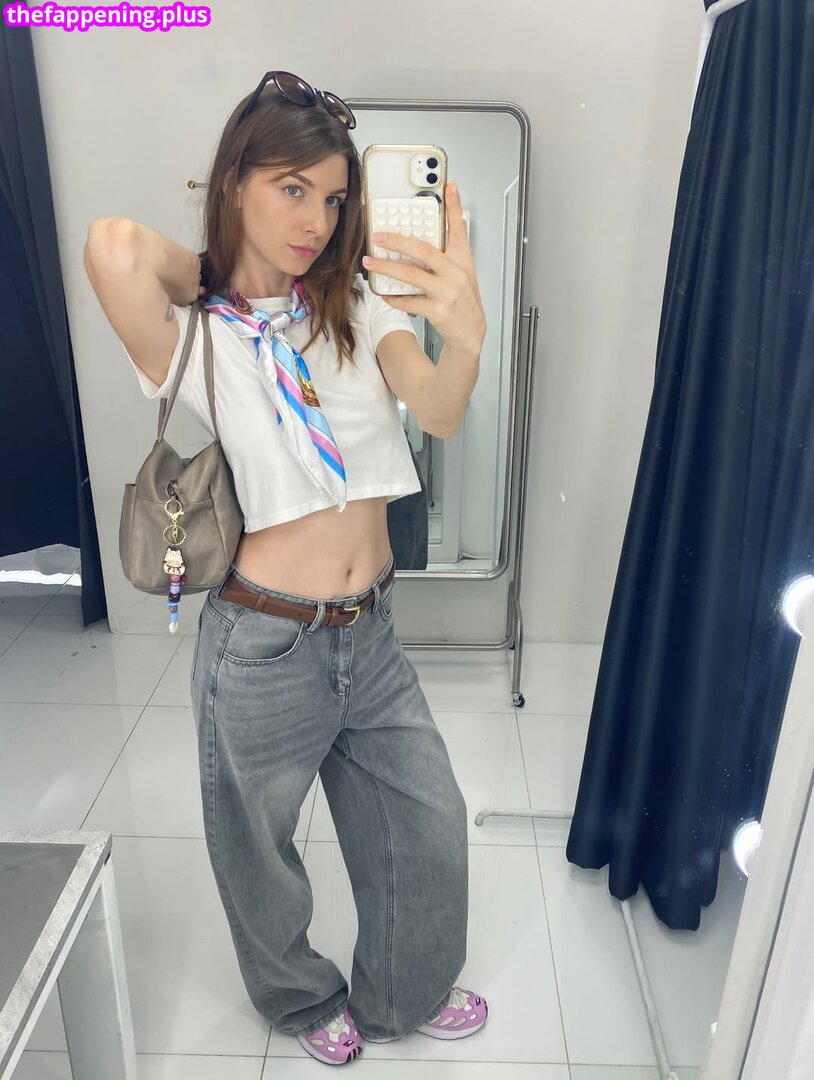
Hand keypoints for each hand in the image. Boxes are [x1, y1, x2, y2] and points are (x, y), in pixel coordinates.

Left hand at [362, 182, 486, 351]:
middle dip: (398, 241)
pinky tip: (384, 293)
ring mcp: (447, 292)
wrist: (471, 331)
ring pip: (411, 275)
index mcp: (461, 260)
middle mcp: (455, 273)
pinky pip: (409, 301)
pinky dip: (394, 297)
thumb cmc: (463, 299)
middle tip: (379, 236)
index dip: (454, 206)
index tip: (449, 186)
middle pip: (424, 250)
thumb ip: (448, 252)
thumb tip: (429, 234)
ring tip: (370, 263)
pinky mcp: (437, 311)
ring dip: (387, 268)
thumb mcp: (463, 271)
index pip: (459, 228)